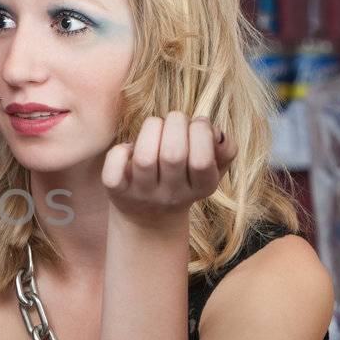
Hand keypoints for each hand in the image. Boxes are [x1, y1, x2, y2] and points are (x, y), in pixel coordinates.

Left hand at [101, 112, 237, 228]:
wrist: (150, 218)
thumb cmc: (185, 178)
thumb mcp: (213, 168)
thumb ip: (226, 149)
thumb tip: (216, 132)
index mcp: (202, 187)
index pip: (202, 160)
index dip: (200, 131)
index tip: (197, 124)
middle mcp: (172, 194)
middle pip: (173, 155)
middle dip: (175, 123)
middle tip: (174, 121)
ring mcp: (143, 195)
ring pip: (144, 158)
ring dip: (151, 129)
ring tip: (155, 127)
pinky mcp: (117, 192)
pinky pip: (113, 170)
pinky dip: (120, 151)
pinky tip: (130, 149)